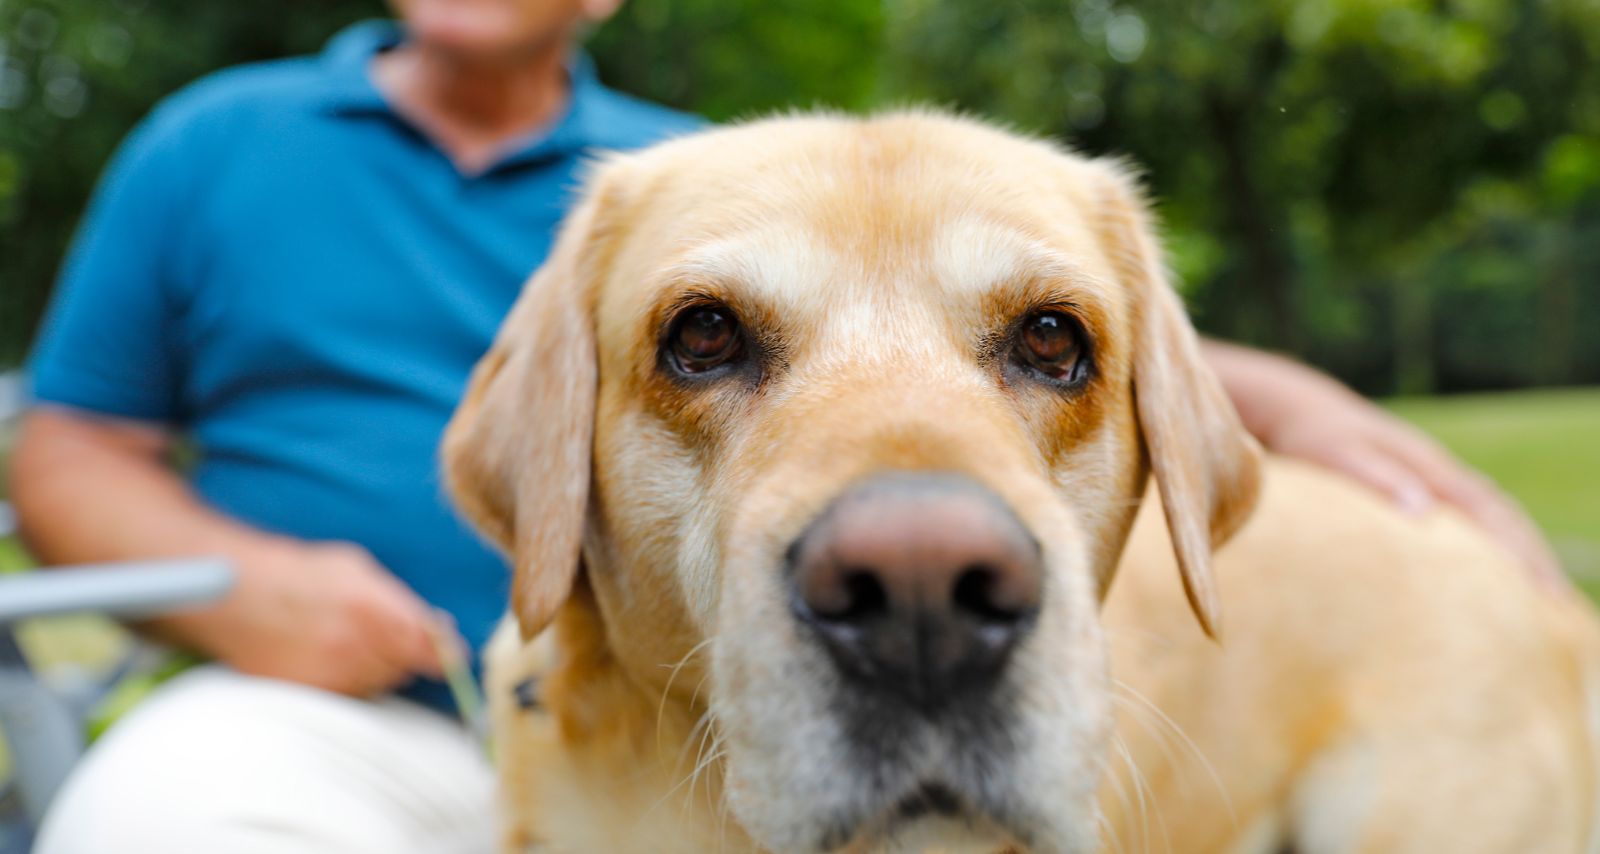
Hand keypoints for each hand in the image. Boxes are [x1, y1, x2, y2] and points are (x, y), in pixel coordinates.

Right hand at [151, 540, 444, 695]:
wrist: (235, 593)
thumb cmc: (301, 573)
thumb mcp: (358, 569)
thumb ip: (400, 600)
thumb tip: (438, 628)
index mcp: (373, 608)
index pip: (432, 649)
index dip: (448, 655)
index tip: (453, 656)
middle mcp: (355, 645)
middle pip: (405, 669)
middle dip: (404, 655)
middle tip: (382, 635)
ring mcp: (331, 673)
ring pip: (379, 684)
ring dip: (377, 669)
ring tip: (348, 641)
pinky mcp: (310, 691)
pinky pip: (349, 695)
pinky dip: (349, 681)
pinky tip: (329, 657)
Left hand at [1204, 340, 1563, 585]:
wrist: (1293, 411)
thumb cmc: (1310, 436)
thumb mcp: (1334, 450)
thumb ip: (1373, 475)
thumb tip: (1424, 511)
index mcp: (1429, 468)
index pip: (1492, 514)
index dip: (1522, 554)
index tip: (1546, 596)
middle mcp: (1439, 476)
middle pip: (1504, 522)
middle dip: (1536, 566)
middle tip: (1564, 619)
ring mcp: (1431, 486)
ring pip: (1491, 525)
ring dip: (1519, 564)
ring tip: (1544, 614)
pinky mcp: (1415, 499)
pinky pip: (1465, 529)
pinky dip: (1486, 558)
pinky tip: (1489, 593)